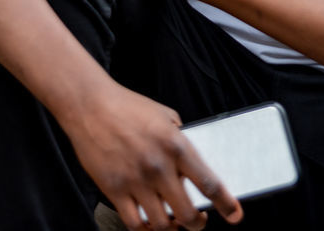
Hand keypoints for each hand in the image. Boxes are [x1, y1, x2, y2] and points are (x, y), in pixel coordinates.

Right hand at [63, 82, 242, 229]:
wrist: (89, 105)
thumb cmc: (126, 106)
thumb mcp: (165, 115)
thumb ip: (181, 140)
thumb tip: (192, 164)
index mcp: (176, 146)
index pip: (209, 184)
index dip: (226, 205)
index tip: (234, 215)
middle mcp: (158, 167)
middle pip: (188, 214)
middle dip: (197, 223)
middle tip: (198, 220)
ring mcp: (135, 181)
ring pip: (162, 225)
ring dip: (171, 228)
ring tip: (171, 222)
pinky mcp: (113, 189)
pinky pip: (134, 224)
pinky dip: (145, 230)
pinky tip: (148, 222)